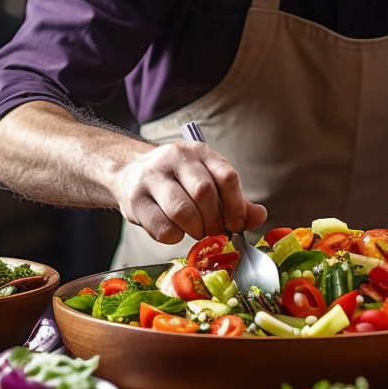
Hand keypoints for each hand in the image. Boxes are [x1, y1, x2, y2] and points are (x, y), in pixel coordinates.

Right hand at [111, 140, 266, 244]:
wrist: (128, 173)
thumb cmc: (176, 182)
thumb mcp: (207, 181)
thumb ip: (234, 201)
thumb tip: (260, 216)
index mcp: (200, 152)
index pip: (227, 176)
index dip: (237, 206)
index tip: (236, 224)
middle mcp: (175, 158)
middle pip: (205, 193)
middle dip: (214, 220)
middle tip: (213, 231)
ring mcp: (151, 176)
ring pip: (182, 211)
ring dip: (195, 229)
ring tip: (195, 231)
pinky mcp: (134, 199)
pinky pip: (161, 227)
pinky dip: (174, 236)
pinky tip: (175, 231)